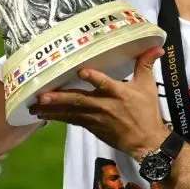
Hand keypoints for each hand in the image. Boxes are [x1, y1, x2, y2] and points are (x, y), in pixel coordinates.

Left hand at [32, 47, 169, 158]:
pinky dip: (57, 117)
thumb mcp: (147, 86)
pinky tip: (43, 114)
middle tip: (41, 95)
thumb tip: (156, 47)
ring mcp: (96, 118)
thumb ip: (145, 64)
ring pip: (71, 112)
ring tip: (34, 106)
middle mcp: (104, 105)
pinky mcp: (91, 127)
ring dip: (52, 109)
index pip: (105, 84)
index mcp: (118, 93)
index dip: (94, 78)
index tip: (82, 71)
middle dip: (60, 98)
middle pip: (79, 100)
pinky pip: (71, 121)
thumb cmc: (146, 112)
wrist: (146, 142)